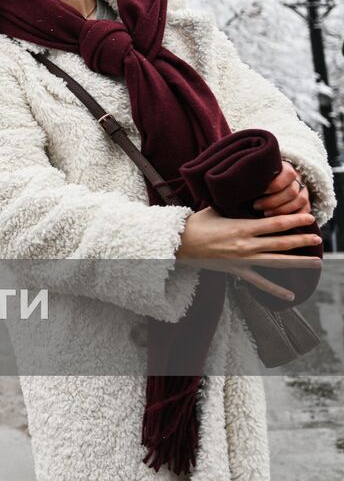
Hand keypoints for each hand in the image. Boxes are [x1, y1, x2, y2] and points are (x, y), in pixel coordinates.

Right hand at [177, 208, 321, 301]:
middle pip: (281, 243)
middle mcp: (246, 245)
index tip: (309, 217)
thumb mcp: (215, 210)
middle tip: (318, 237)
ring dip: (299, 262)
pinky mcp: (237, 271)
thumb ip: (234, 207)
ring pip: (277, 262)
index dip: (294, 220)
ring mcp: (243, 260)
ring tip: (317, 262)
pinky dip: (276, 290)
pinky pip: (260, 282)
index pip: (275, 223)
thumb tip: (247, 199)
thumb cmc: (194, 225)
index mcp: (241, 227)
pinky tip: (291, 296)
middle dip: (302, 240)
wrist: (177, 245)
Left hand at [254, 163, 310, 216]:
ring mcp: (304, 192)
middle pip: (292, 191)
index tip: (261, 192)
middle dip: (273, 201)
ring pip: (300, 201)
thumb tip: (244, 182)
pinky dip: (294, 217)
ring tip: (265, 213)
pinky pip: (305, 211)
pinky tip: (279, 220)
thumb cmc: (256, 179)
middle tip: (256, 206)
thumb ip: (254, 177)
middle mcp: (298, 180)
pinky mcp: (306, 204)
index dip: (275, 184)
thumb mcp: (256, 174)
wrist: (265, 184)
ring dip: (282, 210)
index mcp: (287, 168)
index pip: (289, 174)